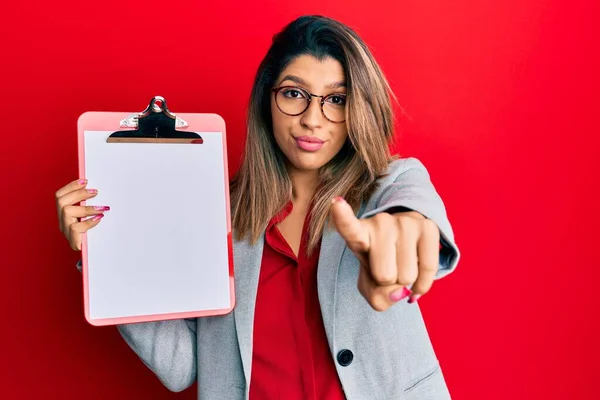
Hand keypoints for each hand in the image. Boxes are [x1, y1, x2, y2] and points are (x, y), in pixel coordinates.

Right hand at [55, 179, 109, 250]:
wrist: (96, 255)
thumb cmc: (95, 233)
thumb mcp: (90, 216)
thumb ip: (89, 205)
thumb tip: (96, 189)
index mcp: (63, 214)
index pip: (59, 196)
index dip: (71, 186)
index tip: (85, 181)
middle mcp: (62, 222)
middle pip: (61, 202)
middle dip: (78, 194)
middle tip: (95, 192)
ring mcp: (66, 232)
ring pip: (67, 212)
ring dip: (86, 208)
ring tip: (102, 208)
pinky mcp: (73, 241)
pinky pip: (75, 228)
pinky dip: (88, 222)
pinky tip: (99, 219)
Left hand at [330, 197, 439, 311]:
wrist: (404, 246)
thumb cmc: (380, 266)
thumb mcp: (370, 287)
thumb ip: (378, 298)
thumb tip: (401, 292)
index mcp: (358, 235)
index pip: (349, 227)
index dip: (342, 216)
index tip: (336, 203)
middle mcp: (380, 223)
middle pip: (385, 276)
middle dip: (388, 283)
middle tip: (388, 269)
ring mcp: (404, 222)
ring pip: (407, 276)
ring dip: (406, 281)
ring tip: (401, 265)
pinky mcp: (427, 226)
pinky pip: (429, 268)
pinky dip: (423, 284)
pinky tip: (417, 279)